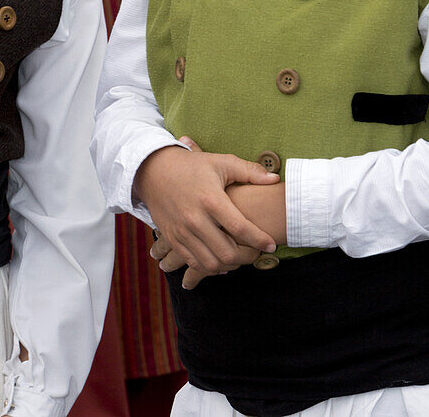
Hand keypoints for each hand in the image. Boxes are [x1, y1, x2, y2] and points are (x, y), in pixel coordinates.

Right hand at [134, 136, 278, 278]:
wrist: (153, 170)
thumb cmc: (192, 165)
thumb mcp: (221, 162)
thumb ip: (249, 171)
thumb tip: (275, 178)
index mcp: (211, 199)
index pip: (241, 228)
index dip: (260, 240)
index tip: (271, 243)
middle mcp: (195, 219)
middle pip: (228, 253)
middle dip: (248, 256)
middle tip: (257, 251)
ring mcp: (182, 232)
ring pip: (211, 263)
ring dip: (230, 265)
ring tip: (240, 255)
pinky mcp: (172, 239)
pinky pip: (194, 263)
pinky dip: (210, 267)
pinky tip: (220, 259)